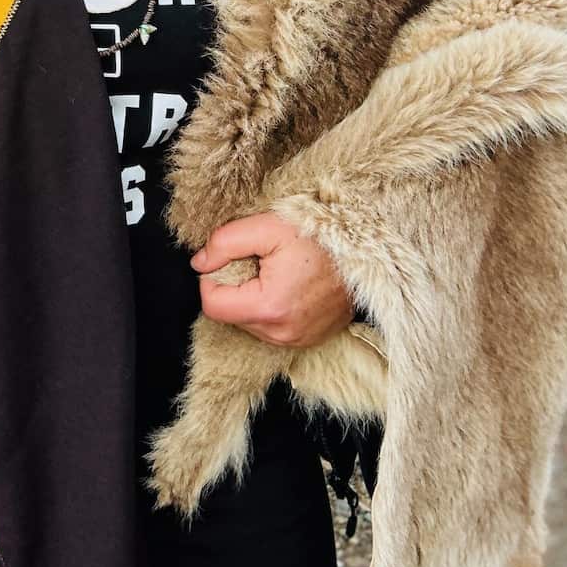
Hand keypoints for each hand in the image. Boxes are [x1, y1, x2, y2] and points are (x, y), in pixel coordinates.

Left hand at [190, 212, 354, 349]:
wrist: (367, 249)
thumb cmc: (319, 235)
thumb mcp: (266, 226)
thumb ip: (224, 243)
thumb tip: (200, 263)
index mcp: (268, 308)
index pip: (212, 303)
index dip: (212, 276)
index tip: (230, 257)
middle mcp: (282, 333)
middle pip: (230, 313)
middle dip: (235, 285)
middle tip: (261, 260)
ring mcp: (297, 340)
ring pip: (250, 321)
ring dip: (253, 296)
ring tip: (278, 271)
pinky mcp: (308, 339)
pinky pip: (272, 327)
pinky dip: (272, 306)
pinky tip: (289, 284)